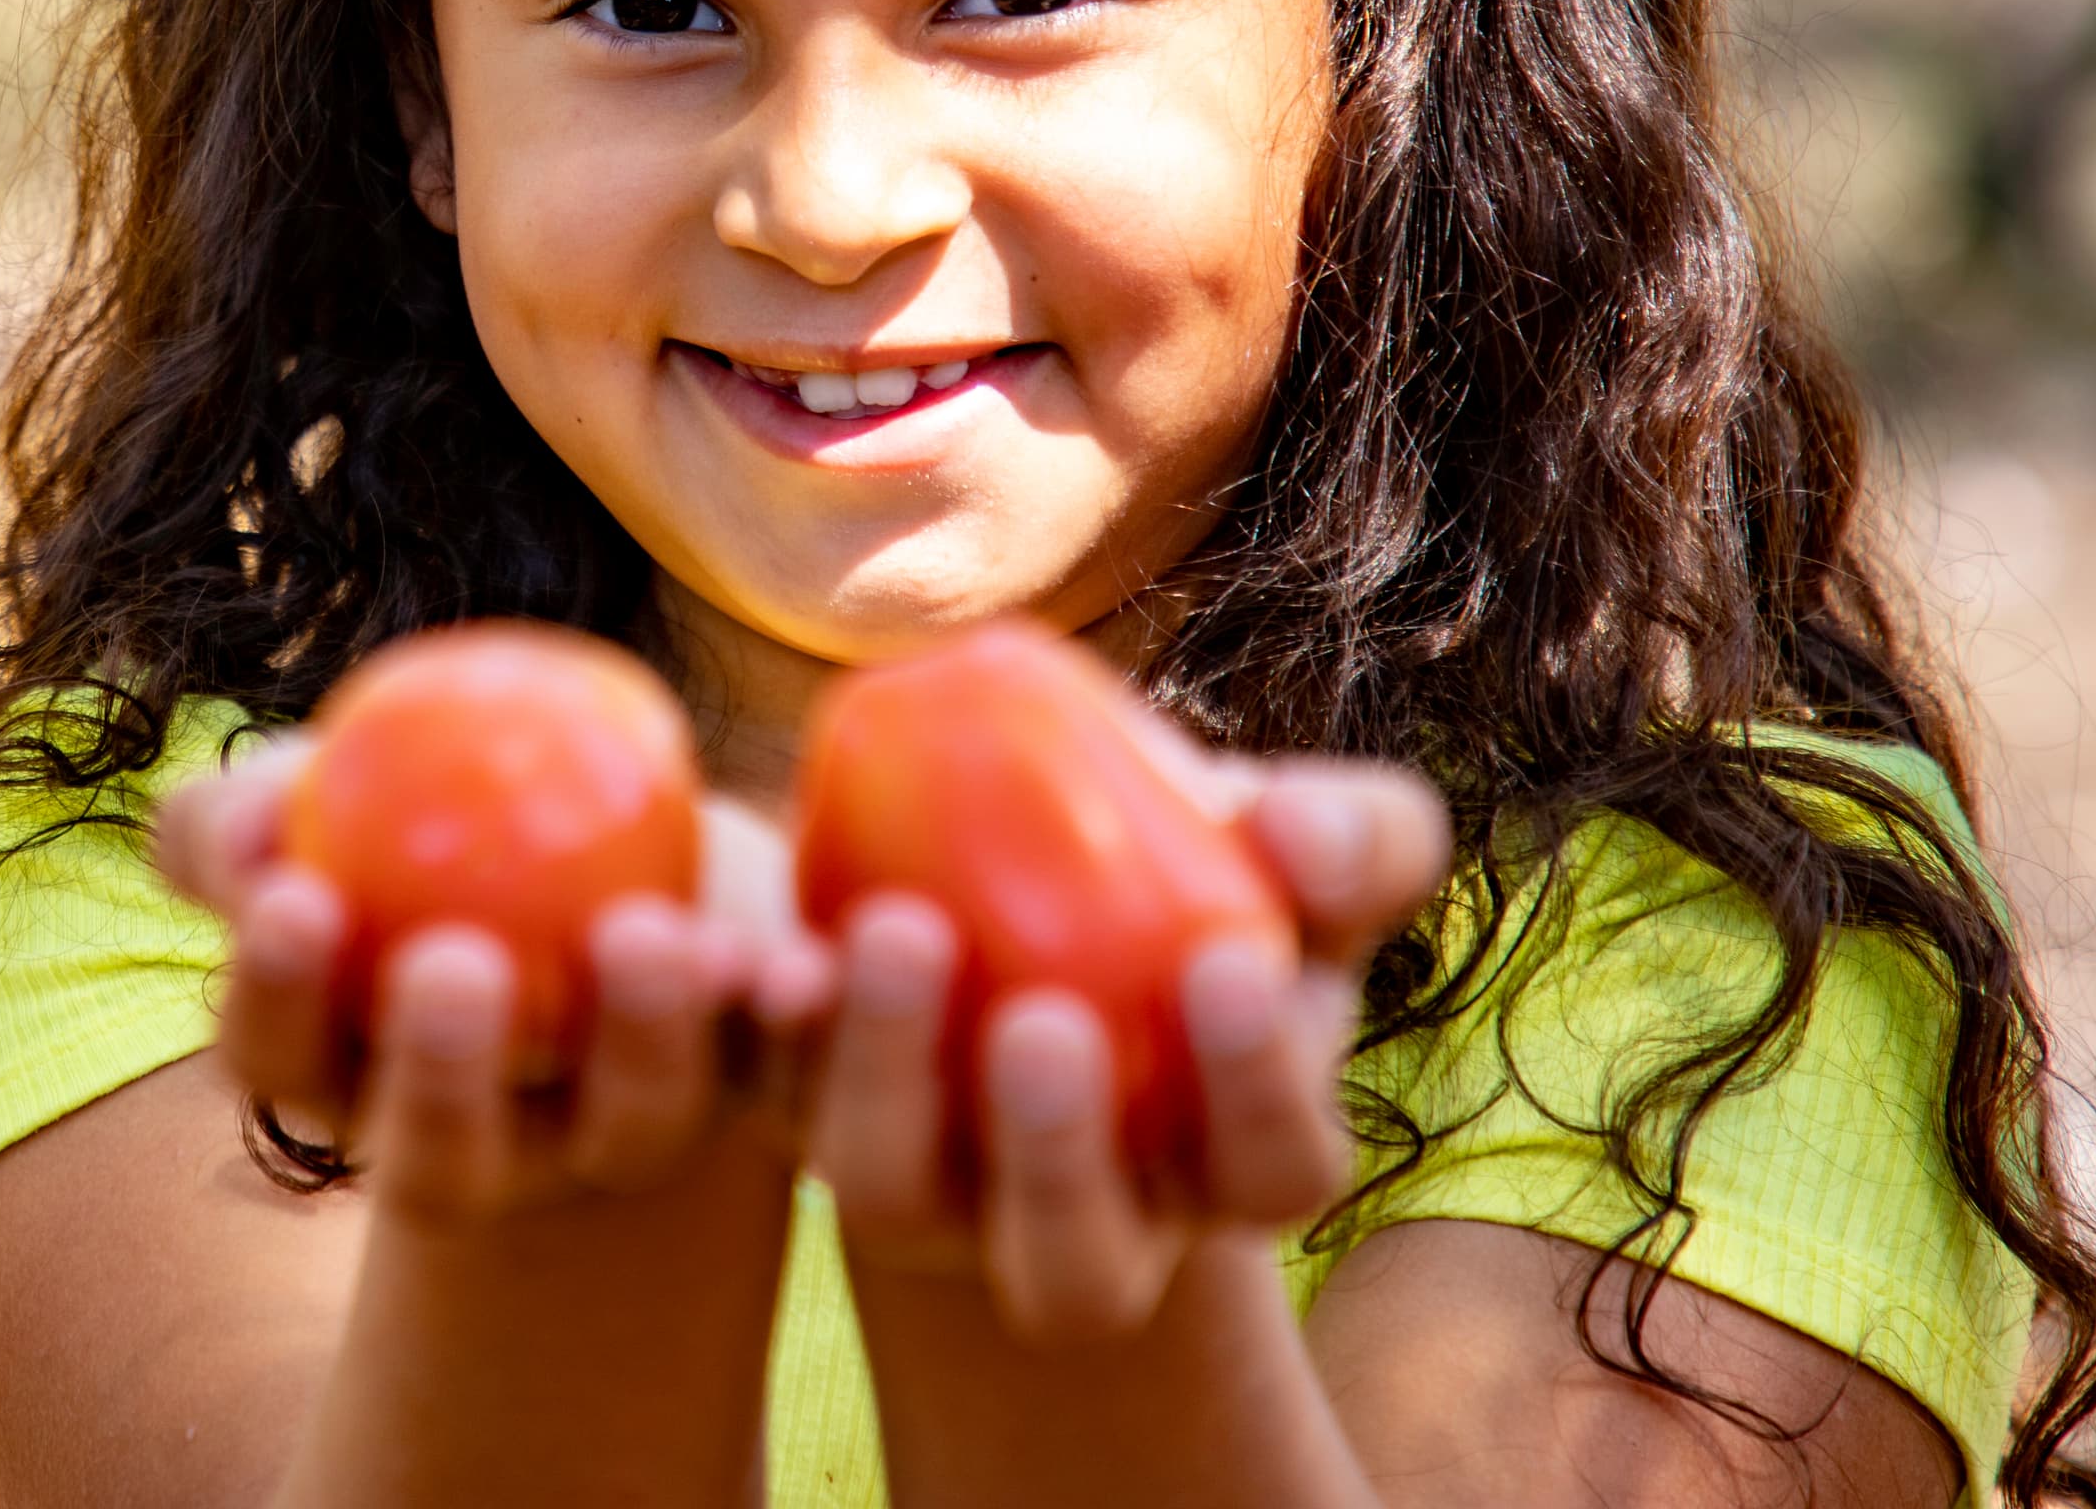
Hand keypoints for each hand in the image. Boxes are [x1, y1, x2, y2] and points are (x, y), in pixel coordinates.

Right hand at [157, 731, 834, 1226]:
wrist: (618, 835)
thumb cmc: (421, 813)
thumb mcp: (321, 793)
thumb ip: (241, 812)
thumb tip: (242, 840)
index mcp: (346, 1069)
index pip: (279, 1056)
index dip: (276, 993)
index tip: (294, 897)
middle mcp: (477, 1143)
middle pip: (440, 1162)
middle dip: (441, 1078)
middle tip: (452, 963)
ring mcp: (616, 1136)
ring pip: (626, 1129)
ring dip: (637, 1041)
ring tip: (641, 934)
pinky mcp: (751, 1097)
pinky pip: (777, 1073)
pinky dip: (784, 1016)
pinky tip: (789, 960)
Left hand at [807, 754, 1450, 1342]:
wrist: (1021, 868)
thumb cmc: (1200, 868)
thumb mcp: (1297, 849)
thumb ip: (1351, 839)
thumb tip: (1296, 836)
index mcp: (1228, 1166)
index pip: (1274, 1170)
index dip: (1258, 1090)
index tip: (1232, 965)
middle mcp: (1075, 1221)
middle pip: (1068, 1260)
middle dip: (1054, 1157)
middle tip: (1042, 1021)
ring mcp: (924, 1184)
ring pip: (891, 1197)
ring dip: (882, 1078)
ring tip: (892, 931)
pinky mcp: (794, 1108)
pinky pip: (755, 1091)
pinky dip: (744, 1020)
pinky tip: (747, 940)